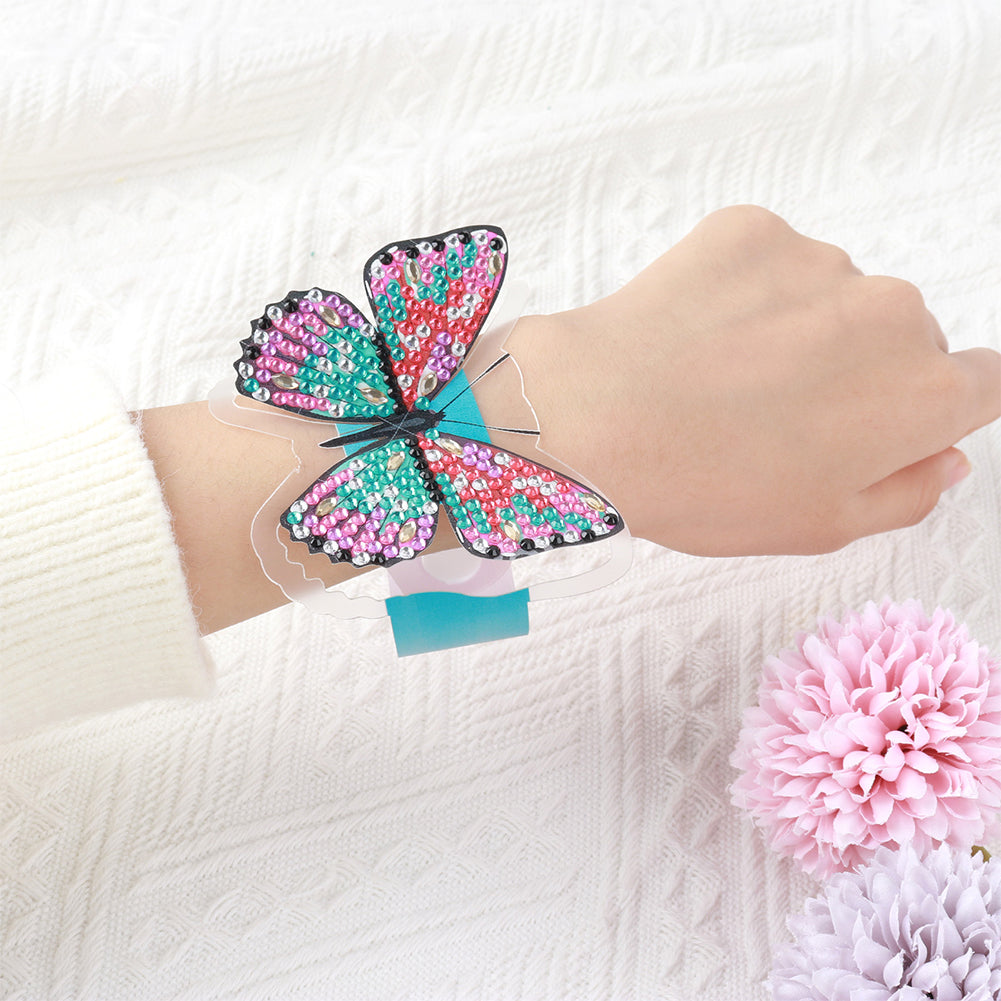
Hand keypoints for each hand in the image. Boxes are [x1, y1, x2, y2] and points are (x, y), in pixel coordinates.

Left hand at [502, 206, 1000, 555]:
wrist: (596, 418)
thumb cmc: (704, 484)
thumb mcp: (820, 525)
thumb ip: (906, 492)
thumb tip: (944, 456)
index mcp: (923, 395)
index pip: (982, 382)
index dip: (931, 405)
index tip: (881, 419)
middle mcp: (892, 313)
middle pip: (901, 337)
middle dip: (856, 371)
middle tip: (775, 414)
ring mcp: (821, 262)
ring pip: (831, 297)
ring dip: (796, 329)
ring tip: (722, 379)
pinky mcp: (756, 230)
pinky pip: (769, 264)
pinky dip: (742, 294)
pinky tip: (697, 338)